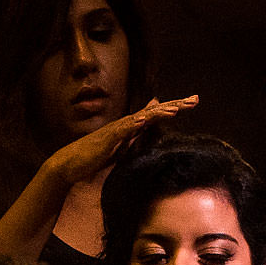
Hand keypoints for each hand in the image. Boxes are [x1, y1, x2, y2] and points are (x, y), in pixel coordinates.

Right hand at [49, 95, 200, 184]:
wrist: (70, 165)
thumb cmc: (93, 157)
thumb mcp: (121, 148)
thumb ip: (135, 136)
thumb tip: (148, 127)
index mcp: (131, 127)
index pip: (156, 115)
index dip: (174, 107)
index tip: (193, 102)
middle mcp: (126, 124)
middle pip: (154, 111)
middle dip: (176, 104)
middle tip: (195, 99)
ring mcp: (117, 129)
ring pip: (143, 117)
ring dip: (160, 112)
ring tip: (178, 109)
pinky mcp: (108, 137)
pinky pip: (125, 128)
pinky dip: (137, 122)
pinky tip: (148, 119)